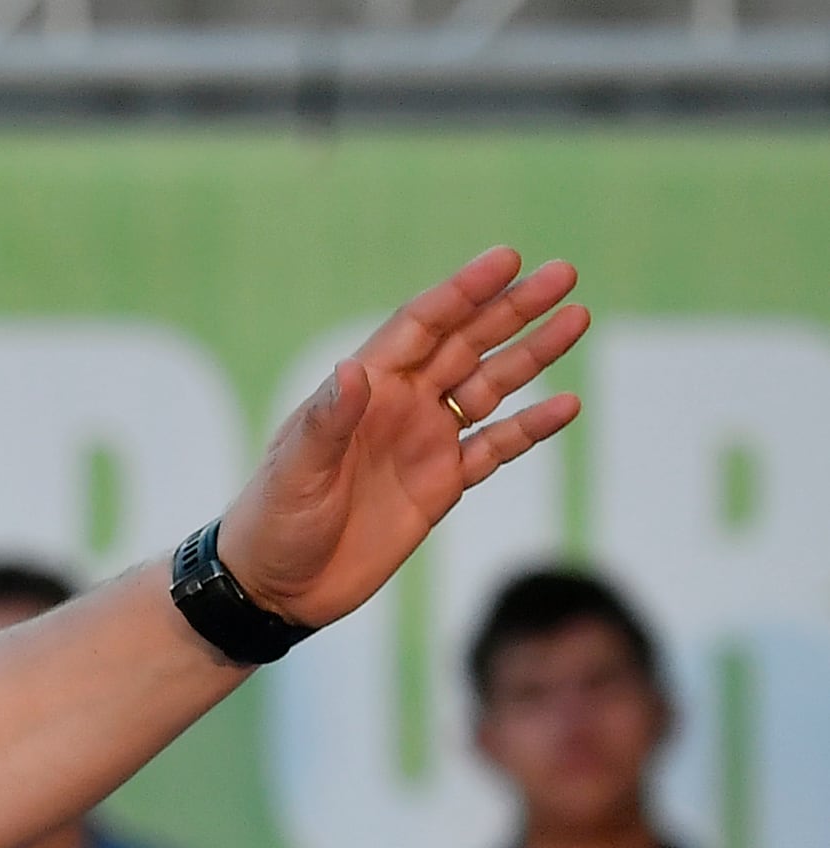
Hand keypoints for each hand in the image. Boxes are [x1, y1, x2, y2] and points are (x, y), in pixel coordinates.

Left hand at [218, 246, 587, 627]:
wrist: (275, 587)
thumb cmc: (270, 523)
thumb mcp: (294, 473)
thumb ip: (325, 423)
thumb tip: (353, 370)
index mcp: (363, 390)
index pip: (421, 327)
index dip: (463, 292)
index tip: (508, 260)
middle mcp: (399, 406)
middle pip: (466, 344)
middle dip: (512, 309)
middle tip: (563, 273)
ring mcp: (424, 443)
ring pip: (490, 386)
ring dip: (532, 354)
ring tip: (576, 317)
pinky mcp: (441, 485)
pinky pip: (495, 447)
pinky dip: (530, 427)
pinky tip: (567, 405)